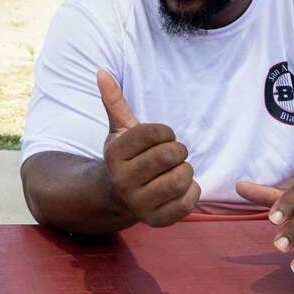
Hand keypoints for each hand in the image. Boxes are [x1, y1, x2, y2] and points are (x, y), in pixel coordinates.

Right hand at [98, 71, 199, 226]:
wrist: (117, 196)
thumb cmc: (127, 156)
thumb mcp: (119, 130)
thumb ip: (114, 102)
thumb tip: (101, 72)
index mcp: (114, 154)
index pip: (155, 133)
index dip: (166, 132)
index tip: (162, 137)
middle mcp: (122, 180)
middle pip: (170, 155)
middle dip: (178, 150)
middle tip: (172, 154)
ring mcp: (138, 203)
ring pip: (181, 178)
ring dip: (185, 171)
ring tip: (175, 170)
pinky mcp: (157, 221)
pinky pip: (189, 201)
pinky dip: (192, 191)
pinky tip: (180, 188)